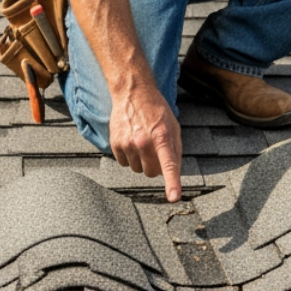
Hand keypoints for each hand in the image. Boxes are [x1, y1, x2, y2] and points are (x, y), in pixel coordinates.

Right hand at [109, 83, 183, 201]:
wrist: (133, 93)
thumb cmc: (156, 110)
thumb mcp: (173, 127)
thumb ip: (175, 151)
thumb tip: (173, 173)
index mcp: (162, 137)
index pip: (169, 164)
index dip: (172, 182)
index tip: (174, 197)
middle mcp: (144, 141)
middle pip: (151, 173)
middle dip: (155, 166)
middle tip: (154, 149)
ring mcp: (128, 143)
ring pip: (137, 170)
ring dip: (140, 161)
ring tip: (141, 141)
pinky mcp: (115, 144)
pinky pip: (124, 163)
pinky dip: (128, 156)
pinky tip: (131, 141)